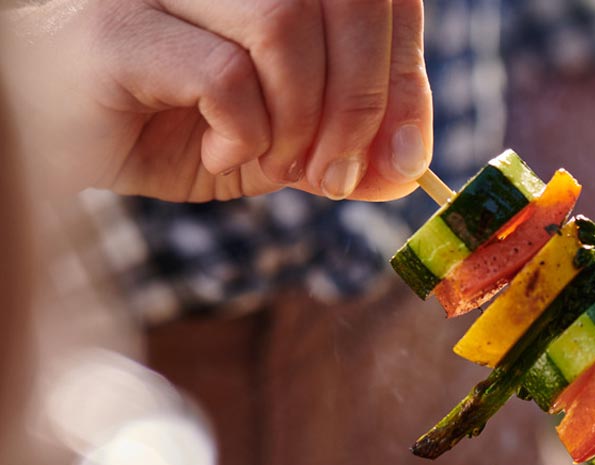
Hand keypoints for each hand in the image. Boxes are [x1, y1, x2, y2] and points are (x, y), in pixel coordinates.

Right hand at [2, 0, 431, 201]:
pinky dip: (244, 133)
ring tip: (276, 163)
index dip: (405, 69)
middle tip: (340, 175)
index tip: (406, 151)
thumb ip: (340, 148)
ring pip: (286, 25)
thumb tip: (406, 170)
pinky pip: (226, 75)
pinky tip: (218, 152)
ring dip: (304, 119)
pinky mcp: (117, 28)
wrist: (44, 141)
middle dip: (365, 103)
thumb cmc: (157, 126)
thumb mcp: (270, 142)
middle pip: (343, 0)